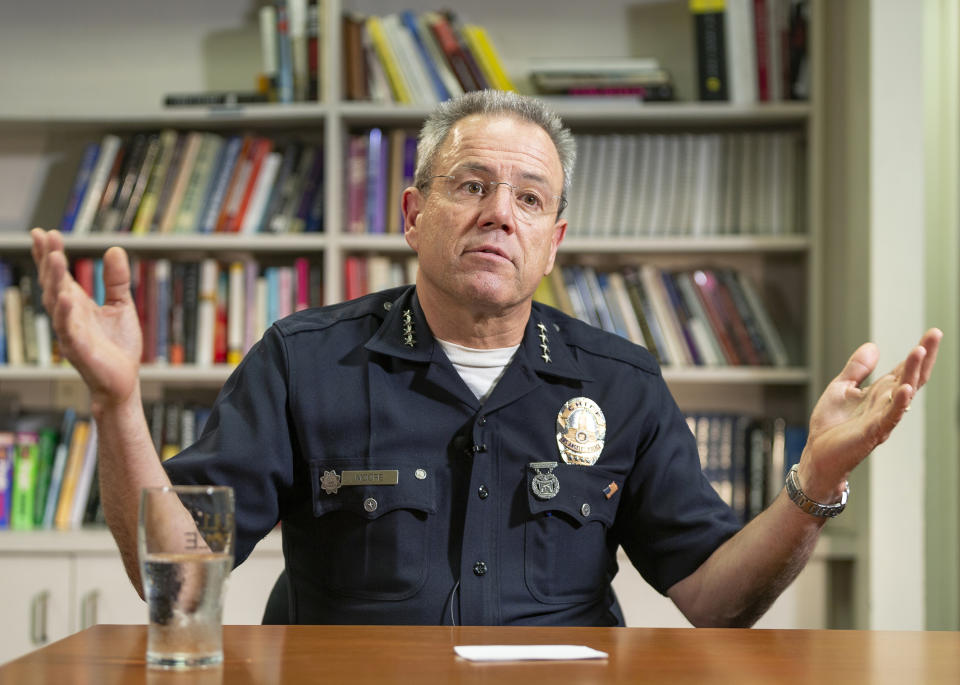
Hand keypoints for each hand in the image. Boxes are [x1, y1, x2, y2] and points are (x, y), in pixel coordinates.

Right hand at [31, 228, 141, 408]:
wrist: (123, 380)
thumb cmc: (118, 346)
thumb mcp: (121, 306)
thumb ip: (116, 280)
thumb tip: (115, 249)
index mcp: (77, 303)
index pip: (59, 275)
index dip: (50, 254)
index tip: (44, 232)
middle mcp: (69, 315)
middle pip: (53, 284)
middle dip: (49, 261)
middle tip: (46, 237)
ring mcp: (71, 331)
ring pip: (56, 303)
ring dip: (55, 281)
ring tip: (56, 257)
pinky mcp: (79, 349)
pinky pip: (68, 330)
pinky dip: (66, 314)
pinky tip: (67, 297)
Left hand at [797, 328, 941, 501]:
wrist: (817, 454)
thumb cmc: (830, 425)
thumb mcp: (841, 388)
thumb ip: (857, 369)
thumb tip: (873, 346)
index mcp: (880, 393)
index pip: (904, 369)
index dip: (918, 352)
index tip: (933, 333)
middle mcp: (886, 403)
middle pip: (911, 377)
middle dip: (923, 356)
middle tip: (935, 335)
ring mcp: (882, 417)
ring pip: (904, 393)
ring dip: (912, 373)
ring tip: (919, 351)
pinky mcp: (873, 431)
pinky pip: (890, 416)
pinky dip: (899, 402)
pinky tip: (905, 388)